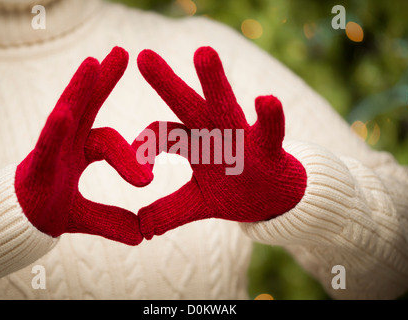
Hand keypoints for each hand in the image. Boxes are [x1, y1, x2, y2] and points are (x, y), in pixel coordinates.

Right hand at [15, 47, 152, 245]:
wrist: (18, 223)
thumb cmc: (51, 208)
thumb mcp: (88, 216)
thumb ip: (112, 220)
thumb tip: (141, 236)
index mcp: (81, 150)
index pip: (108, 139)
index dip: (130, 157)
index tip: (149, 180)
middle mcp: (66, 143)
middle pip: (87, 106)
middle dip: (102, 80)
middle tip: (121, 53)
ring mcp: (49, 150)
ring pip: (64, 114)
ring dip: (79, 90)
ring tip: (93, 64)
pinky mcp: (35, 167)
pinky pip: (46, 145)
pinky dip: (55, 131)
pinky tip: (64, 113)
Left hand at [133, 46, 306, 239]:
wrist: (274, 199)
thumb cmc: (233, 192)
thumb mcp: (197, 204)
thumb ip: (169, 212)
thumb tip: (140, 231)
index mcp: (194, 145)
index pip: (162, 134)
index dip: (143, 145)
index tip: (133, 162)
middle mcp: (214, 134)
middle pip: (187, 106)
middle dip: (166, 82)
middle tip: (143, 55)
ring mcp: (242, 138)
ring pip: (226, 107)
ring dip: (214, 83)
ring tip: (202, 52)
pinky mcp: (270, 148)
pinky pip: (270, 131)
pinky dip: (269, 117)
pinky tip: (265, 99)